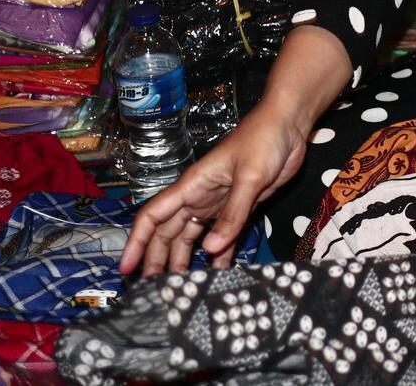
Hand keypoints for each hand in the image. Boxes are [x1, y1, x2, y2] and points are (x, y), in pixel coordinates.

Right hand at [118, 102, 306, 276]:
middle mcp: (199, 197)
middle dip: (158, 260)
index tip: (127, 268)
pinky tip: (218, 272)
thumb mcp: (250, 177)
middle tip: (154, 290)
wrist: (288, 126)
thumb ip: (233, 214)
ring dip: (185, 260)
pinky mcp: (239, 207)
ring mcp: (218, 203)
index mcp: (192, 186)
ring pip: (192, 236)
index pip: (153, 216)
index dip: (137, 242)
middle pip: (168, 233)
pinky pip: (223, 235)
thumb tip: (210, 250)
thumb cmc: (263, 141)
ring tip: (182, 287)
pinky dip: (220, 253)